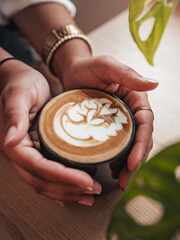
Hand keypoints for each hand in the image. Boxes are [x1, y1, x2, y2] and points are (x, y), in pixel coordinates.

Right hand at [0, 60, 100, 205]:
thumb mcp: (19, 94)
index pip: (38, 167)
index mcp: (14, 142)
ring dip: (66, 191)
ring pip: (44, 182)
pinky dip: (60, 185)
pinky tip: (73, 191)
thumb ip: (14, 115)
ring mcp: (28, 153)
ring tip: (88, 195)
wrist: (17, 79)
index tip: (86, 181)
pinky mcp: (37, 150)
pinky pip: (46, 174)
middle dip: (68, 189)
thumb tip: (10, 140)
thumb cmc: (19, 82)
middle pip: (41, 180)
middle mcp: (19, 152)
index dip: (63, 177)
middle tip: (93, 190)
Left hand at [59, 55, 157, 187]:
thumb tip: (155, 82)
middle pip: (140, 139)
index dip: (142, 144)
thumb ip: (128, 75)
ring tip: (120, 180)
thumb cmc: (89, 67)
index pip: (145, 124)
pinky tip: (111, 171)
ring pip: (129, 146)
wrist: (71, 72)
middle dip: (136, 160)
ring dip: (127, 164)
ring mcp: (118, 122)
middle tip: (125, 179)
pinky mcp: (106, 129)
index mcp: (135, 99)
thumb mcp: (107, 66)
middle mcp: (130, 112)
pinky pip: (114, 146)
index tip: (133, 162)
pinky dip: (116, 160)